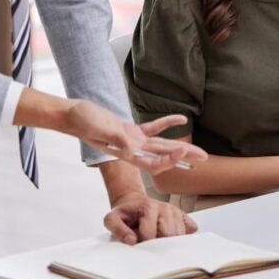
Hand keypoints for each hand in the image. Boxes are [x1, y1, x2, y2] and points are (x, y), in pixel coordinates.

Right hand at [64, 100, 206, 173]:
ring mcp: (132, 141)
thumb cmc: (83, 122)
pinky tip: (181, 119)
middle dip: (184, 157)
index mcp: (126, 154)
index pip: (153, 163)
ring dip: (180, 146)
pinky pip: (152, 128)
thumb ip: (117, 140)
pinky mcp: (130, 130)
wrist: (74, 115)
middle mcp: (132, 151)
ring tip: (199, 149)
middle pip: (163, 157)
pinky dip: (166, 123)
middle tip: (205, 158)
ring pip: (161, 145)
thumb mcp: (100, 129)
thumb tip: (132, 151)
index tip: (184, 149)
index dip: (170, 159)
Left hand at [102, 192, 198, 244]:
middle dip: (157, 243)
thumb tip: (132, 241)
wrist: (133, 204)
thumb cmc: (125, 214)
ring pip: (180, 235)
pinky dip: (183, 236)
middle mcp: (166, 208)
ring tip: (157, 237)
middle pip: (169, 235)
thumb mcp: (112, 219)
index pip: (151, 235)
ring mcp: (176, 212)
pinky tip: (169, 236)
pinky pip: (191, 230)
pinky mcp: (184, 216)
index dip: (142, 242)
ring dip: (168, 241)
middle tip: (148, 241)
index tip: (137, 241)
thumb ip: (117, 229)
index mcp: (149, 207)